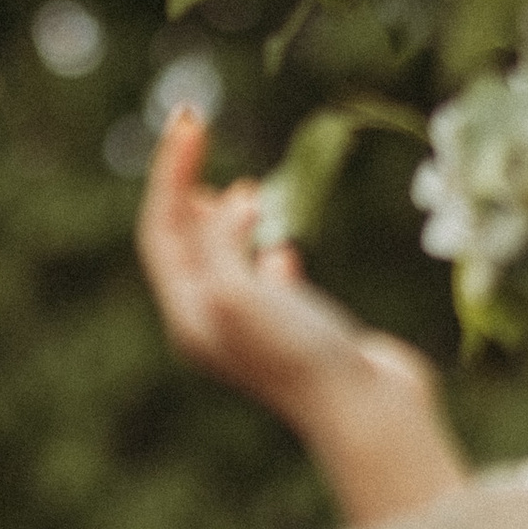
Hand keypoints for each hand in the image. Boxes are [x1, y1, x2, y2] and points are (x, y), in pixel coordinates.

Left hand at [137, 105, 466, 525]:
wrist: (366, 411)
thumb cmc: (299, 354)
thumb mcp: (237, 292)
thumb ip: (217, 243)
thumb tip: (236, 202)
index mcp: (188, 314)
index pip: (161, 229)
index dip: (170, 170)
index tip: (190, 117)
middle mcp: (213, 325)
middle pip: (183, 244)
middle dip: (186, 186)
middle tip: (198, 131)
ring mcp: (256, 330)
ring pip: (224, 264)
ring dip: (226, 222)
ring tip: (244, 189)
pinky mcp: (297, 335)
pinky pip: (268, 289)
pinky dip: (267, 258)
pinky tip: (282, 246)